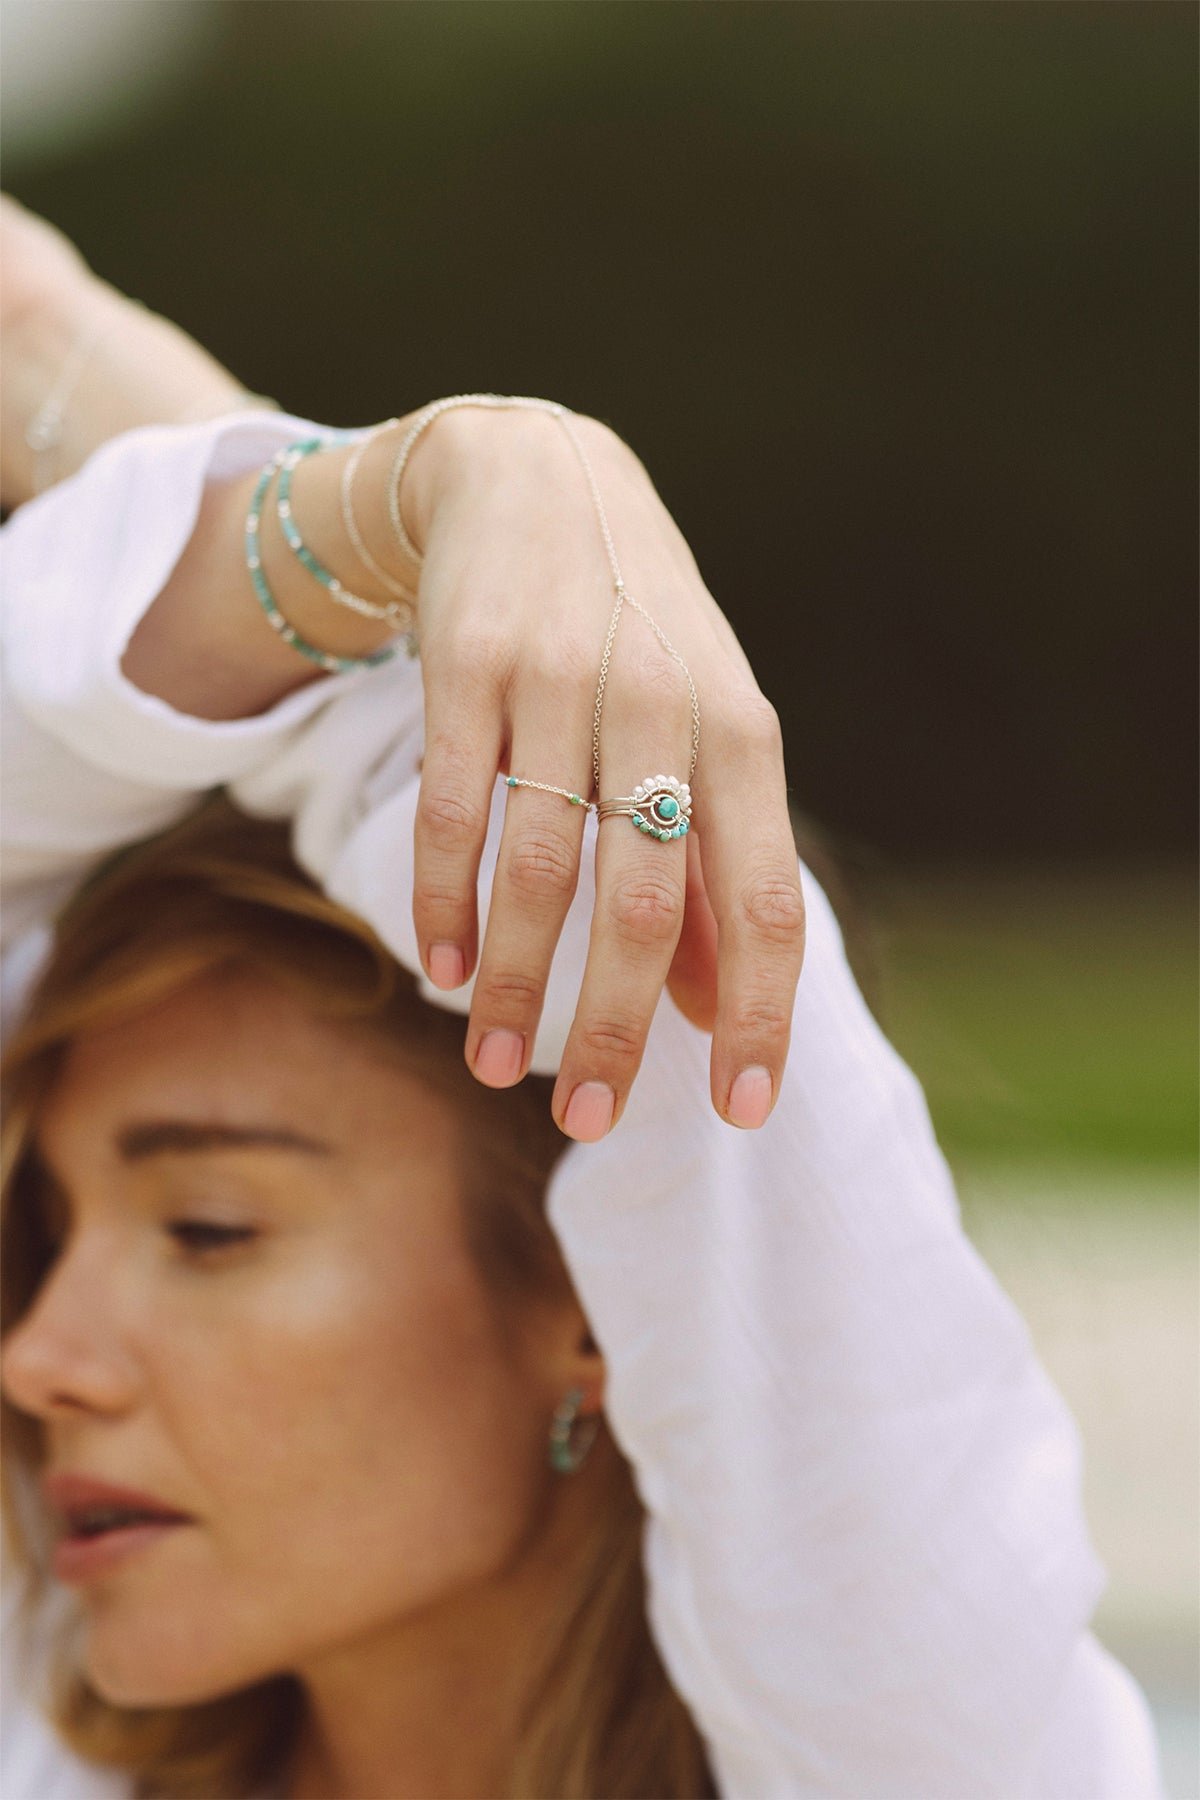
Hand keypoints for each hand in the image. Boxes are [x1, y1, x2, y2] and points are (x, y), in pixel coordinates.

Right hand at [399, 405, 805, 1139]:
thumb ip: (716, 869)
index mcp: (744, 734)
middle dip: (617, 1028)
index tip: (746, 1109)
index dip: (760, 1014)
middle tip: (592, 1119)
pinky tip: (444, 968)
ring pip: (538, 869)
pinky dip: (446, 903)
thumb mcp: (708, 734)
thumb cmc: (644, 637)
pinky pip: (452, 811)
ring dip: (516, 985)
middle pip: (645, 904)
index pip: (767, 900)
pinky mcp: (468, 667)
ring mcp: (561, 683)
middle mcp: (662, 707)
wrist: (538, 477)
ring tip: (497, 1066)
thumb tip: (715, 1016)